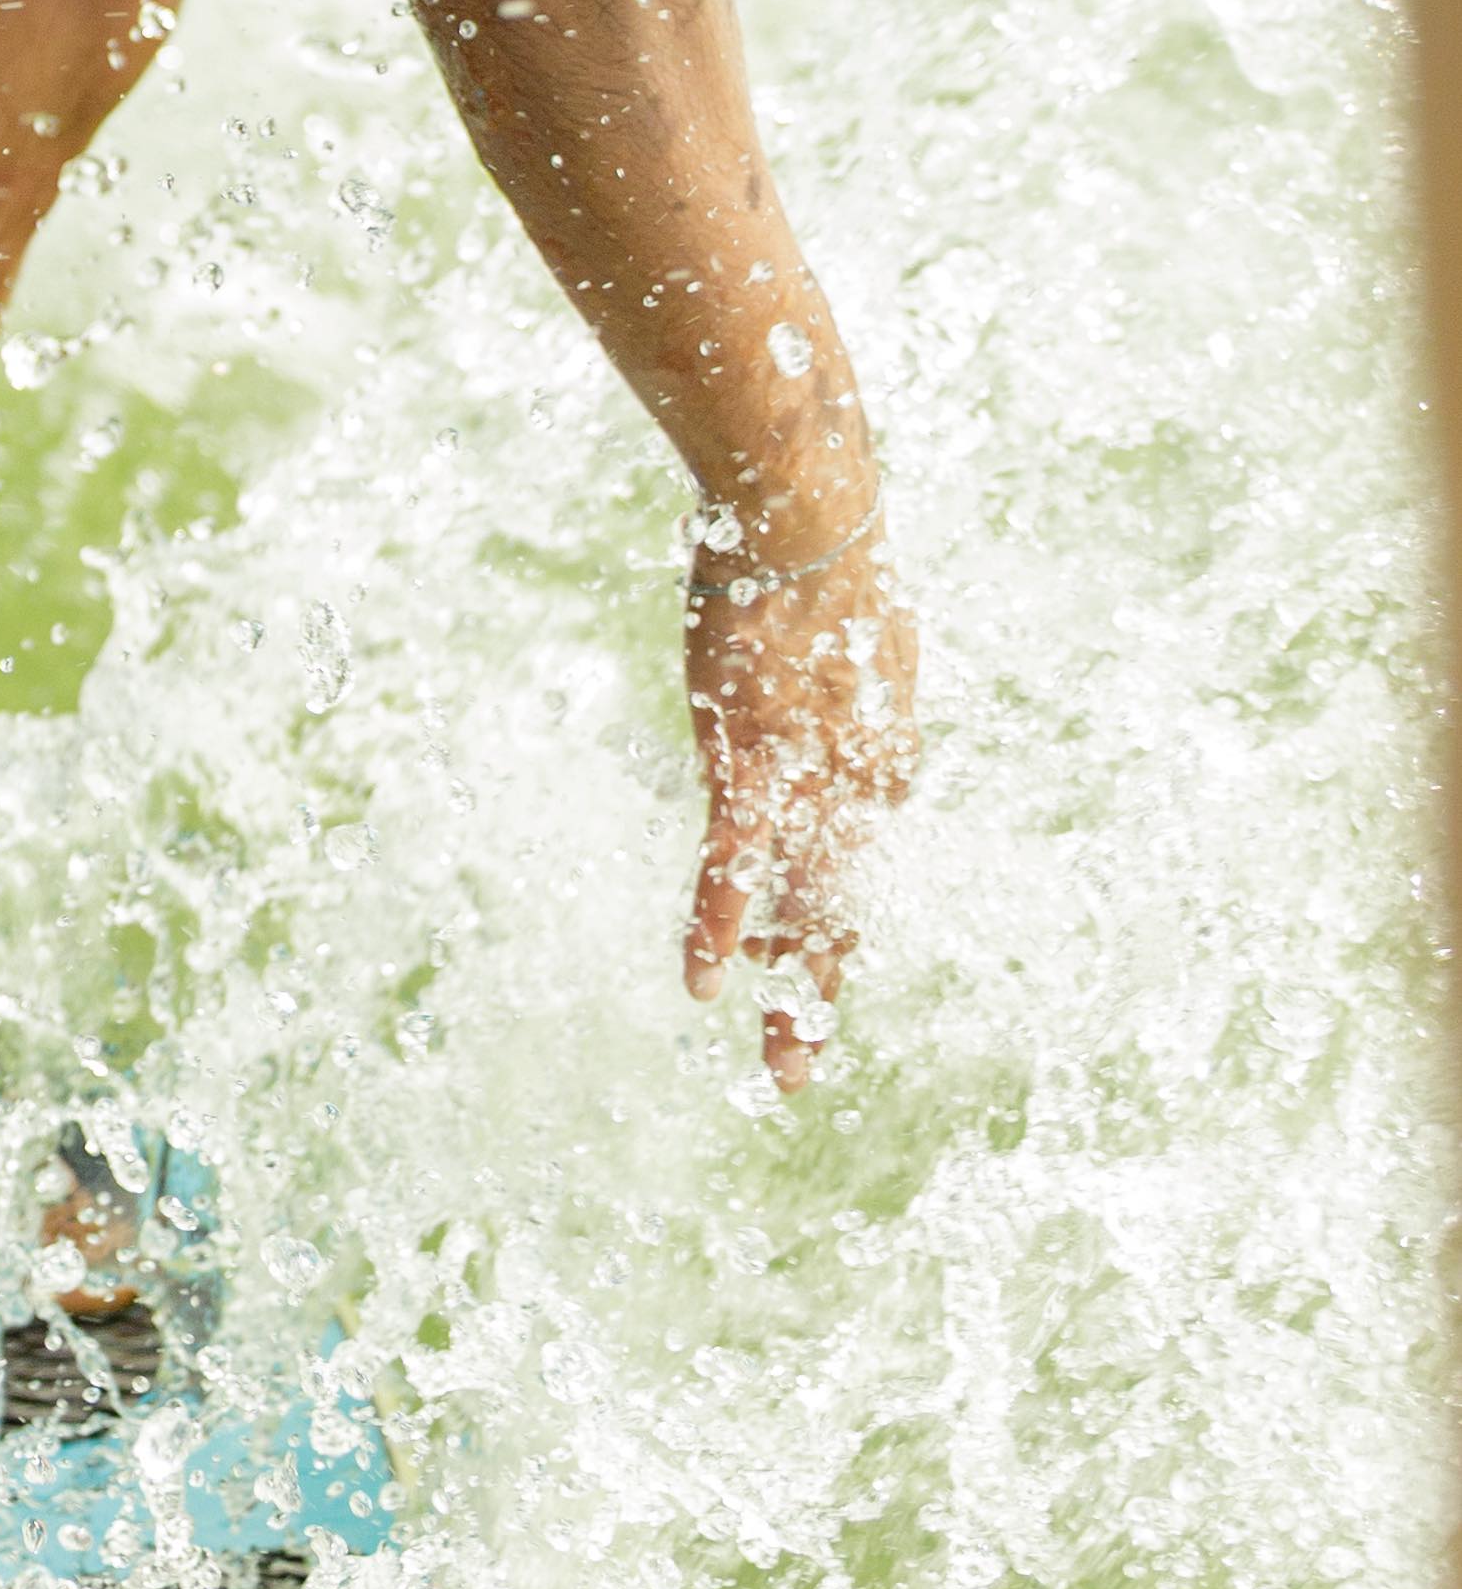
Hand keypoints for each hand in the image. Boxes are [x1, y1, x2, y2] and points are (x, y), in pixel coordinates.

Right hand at [682, 503, 916, 1087]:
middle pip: (843, 905)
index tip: (799, 926)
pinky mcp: (749, 769)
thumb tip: (845, 629)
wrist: (806, 518)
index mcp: (882, 746)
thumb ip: (848, 649)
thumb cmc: (823, 542)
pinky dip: (720, 925)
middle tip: (806, 1062)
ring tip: (784, 1069)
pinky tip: (706, 981)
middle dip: (821, 987)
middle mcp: (857, 783)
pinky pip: (734, 868)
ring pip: (802, 911)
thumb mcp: (852, 607)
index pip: (864, 845)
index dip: (833, 892)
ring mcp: (806, 783)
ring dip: (790, 996)